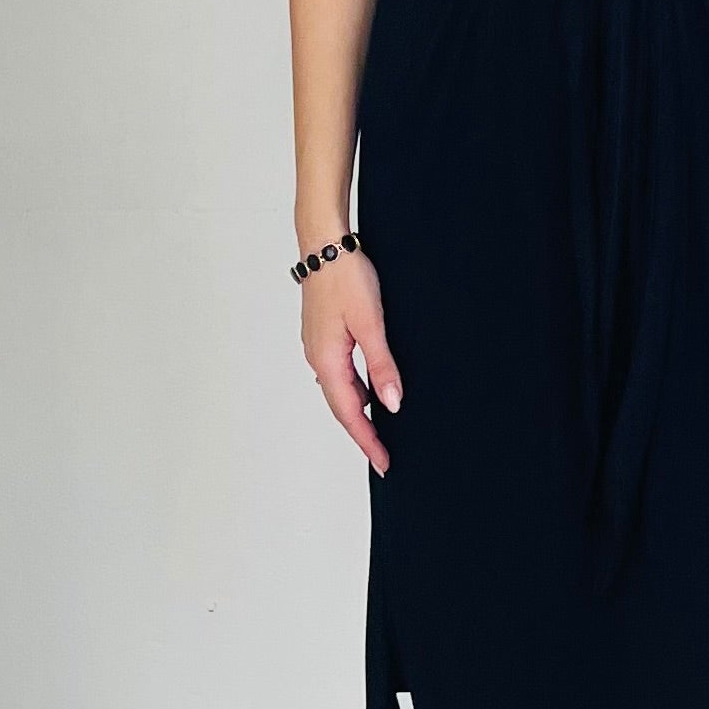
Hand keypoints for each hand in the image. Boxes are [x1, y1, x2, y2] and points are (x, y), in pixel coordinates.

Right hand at [301, 252, 400, 474]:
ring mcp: (318, 348)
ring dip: (358, 413)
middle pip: (342, 408)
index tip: (384, 464)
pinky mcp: (323, 337)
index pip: (350, 414)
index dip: (368, 441)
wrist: (324, 244)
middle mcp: (317, 360)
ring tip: (380, 432)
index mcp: (327, 362)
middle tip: (384, 457)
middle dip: (363, 434)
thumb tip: (390, 404)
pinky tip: (369, 389)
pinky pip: (339, 374)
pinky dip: (354, 390)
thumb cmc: (346, 277)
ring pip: (340, 391)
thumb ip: (381, 365)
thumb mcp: (372, 323)